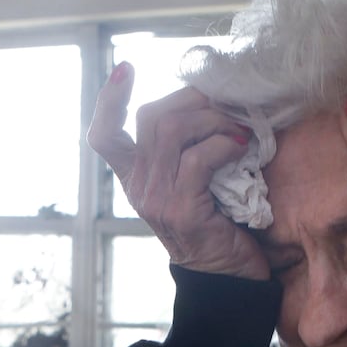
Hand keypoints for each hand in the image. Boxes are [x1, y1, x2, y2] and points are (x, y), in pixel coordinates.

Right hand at [87, 63, 269, 279]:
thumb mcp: (192, 182)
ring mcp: (156, 200)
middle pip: (151, 119)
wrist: (228, 278)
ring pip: (173, 132)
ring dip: (214, 120)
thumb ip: (185, 149)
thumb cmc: (218, 223)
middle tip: (229, 107)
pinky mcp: (181, 211)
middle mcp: (139, 188)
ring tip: (240, 129)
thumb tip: (209, 98)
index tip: (126, 68)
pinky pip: (199, 159)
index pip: (104, 136)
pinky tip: (242, 148)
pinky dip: (225, 145)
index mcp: (135, 178)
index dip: (109, 100)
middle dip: (194, 101)